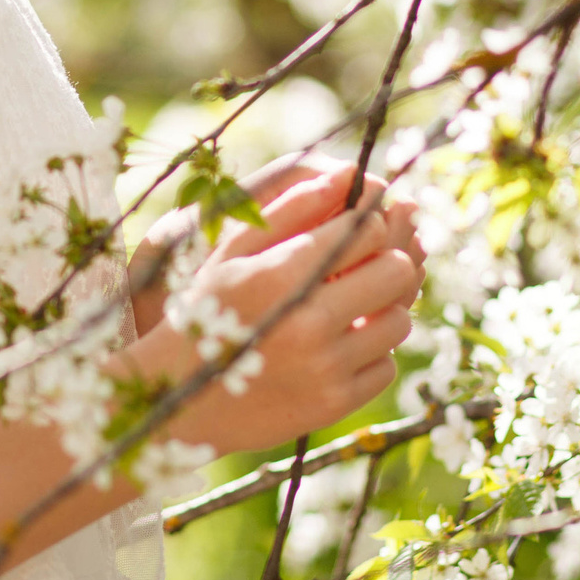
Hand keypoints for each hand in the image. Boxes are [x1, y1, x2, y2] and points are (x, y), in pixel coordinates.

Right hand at [124, 175, 422, 458]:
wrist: (180, 401)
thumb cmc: (206, 311)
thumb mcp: (234, 251)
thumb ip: (291, 207)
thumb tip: (348, 175)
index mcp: (281, 274)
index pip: (366, 230)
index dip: (368, 222)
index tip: (356, 229)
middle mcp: (308, 322)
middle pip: (396, 271)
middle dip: (387, 260)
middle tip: (366, 265)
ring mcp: (325, 368)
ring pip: (399, 321)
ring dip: (383, 308)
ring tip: (350, 308)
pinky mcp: (336, 404)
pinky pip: (386, 367)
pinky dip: (371, 354)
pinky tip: (339, 346)